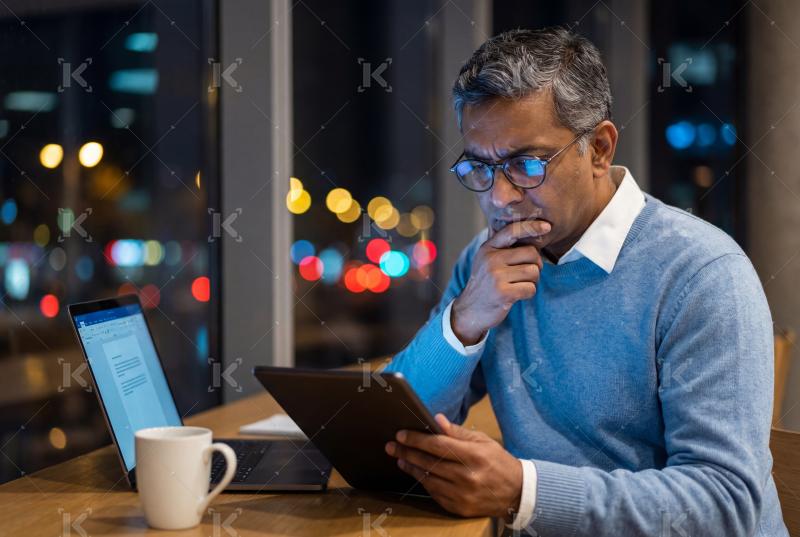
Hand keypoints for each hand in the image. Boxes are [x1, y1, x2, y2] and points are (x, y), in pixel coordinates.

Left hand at [385, 413, 522, 520]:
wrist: (516, 493)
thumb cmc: (498, 462)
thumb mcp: (483, 442)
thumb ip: (457, 432)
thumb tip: (436, 420)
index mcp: (475, 456)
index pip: (439, 445)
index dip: (417, 439)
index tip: (401, 434)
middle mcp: (467, 477)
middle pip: (430, 462)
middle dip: (407, 452)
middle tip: (392, 446)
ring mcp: (463, 495)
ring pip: (429, 479)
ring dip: (411, 468)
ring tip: (400, 458)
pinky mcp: (459, 508)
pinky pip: (435, 493)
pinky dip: (424, 482)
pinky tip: (416, 472)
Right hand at [451, 220, 549, 344]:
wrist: (469, 310)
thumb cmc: (484, 283)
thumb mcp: (485, 260)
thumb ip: (500, 245)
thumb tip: (523, 228)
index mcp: (488, 248)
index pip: (512, 231)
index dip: (532, 227)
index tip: (547, 226)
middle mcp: (491, 260)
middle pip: (531, 253)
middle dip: (536, 264)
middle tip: (529, 272)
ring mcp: (496, 276)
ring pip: (533, 272)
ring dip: (533, 281)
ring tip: (520, 284)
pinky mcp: (503, 293)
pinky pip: (531, 288)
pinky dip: (529, 293)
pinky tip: (517, 295)